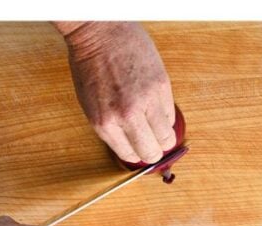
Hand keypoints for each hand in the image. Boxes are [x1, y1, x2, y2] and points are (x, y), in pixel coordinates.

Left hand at [56, 21, 174, 163]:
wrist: (100, 33)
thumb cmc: (90, 65)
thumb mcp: (91, 104)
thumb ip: (112, 127)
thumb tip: (131, 145)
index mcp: (105, 123)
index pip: (130, 155)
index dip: (137, 153)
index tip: (140, 148)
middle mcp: (127, 115)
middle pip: (153, 152)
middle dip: (153, 150)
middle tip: (152, 141)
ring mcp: (147, 102)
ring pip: (168, 138)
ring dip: (163, 135)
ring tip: (156, 124)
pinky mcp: (162, 87)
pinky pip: (170, 115)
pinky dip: (165, 114)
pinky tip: (155, 104)